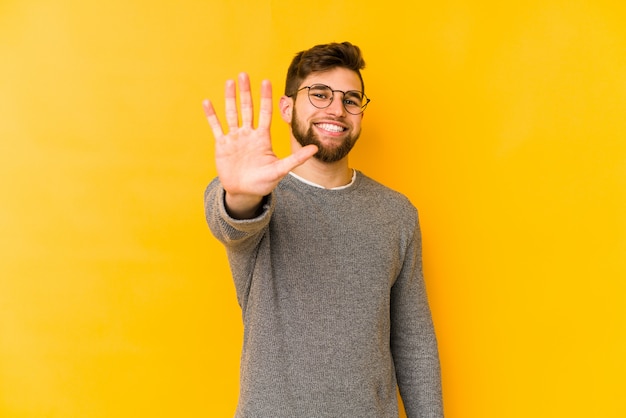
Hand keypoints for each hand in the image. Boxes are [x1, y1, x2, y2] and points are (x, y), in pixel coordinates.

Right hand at [203, 73, 317, 217]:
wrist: (244, 192)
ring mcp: (235, 138)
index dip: (265, 97)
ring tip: (229, 82)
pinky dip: (212, 115)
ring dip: (230, 98)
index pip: (265, 113)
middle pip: (247, 108)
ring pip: (232, 113)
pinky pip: (216, 127)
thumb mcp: (280, 170)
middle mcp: (248, 134)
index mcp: (262, 138)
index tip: (266, 81)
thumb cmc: (263, 182)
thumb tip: (315, 148)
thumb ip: (296, 159)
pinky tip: (207, 102)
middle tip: (244, 74)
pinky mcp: (222, 145)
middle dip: (246, 92)